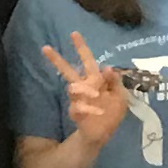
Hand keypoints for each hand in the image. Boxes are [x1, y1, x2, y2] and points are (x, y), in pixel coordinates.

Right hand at [39, 31, 131, 146]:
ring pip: (72, 87)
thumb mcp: (120, 95)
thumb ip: (115, 82)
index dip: (81, 47)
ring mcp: (77, 99)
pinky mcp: (75, 112)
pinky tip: (95, 111)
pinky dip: (87, 108)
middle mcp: (84, 86)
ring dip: (85, 90)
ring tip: (97, 97)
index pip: (87, 60)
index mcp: (95, 79)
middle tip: (46, 48)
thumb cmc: (112, 112)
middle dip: (57, 60)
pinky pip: (77, 106)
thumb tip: (107, 67)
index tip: (73, 34)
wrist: (103, 133)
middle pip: (68, 70)